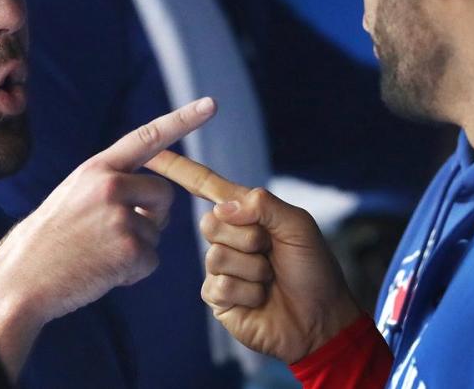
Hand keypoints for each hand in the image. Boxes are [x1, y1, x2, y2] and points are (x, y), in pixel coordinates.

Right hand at [0, 98, 217, 374]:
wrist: (18, 281)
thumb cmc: (45, 243)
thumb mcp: (72, 197)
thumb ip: (109, 187)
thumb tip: (151, 200)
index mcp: (96, 168)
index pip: (147, 137)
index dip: (182, 120)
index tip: (211, 104)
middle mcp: (110, 184)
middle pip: (164, 195)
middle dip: (152, 216)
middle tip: (114, 236)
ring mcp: (120, 215)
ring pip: (157, 232)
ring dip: (136, 249)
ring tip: (96, 255)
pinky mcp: (128, 248)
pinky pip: (152, 261)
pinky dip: (132, 273)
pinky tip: (101, 273)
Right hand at [147, 152, 361, 363]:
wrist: (321, 321)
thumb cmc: (314, 270)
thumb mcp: (299, 226)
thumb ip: (264, 205)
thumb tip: (221, 208)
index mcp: (246, 213)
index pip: (205, 186)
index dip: (179, 169)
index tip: (152, 153)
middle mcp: (228, 237)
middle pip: (210, 222)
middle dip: (248, 238)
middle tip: (271, 253)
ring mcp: (221, 268)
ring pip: (217, 257)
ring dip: (253, 270)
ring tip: (270, 280)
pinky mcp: (217, 297)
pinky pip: (220, 286)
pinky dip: (248, 293)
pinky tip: (261, 299)